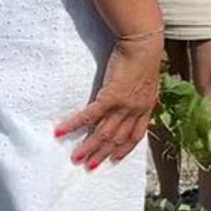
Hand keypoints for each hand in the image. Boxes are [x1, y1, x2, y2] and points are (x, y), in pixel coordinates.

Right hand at [56, 34, 163, 168]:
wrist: (143, 44)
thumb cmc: (144, 58)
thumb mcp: (148, 81)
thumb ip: (144, 95)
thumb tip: (146, 100)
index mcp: (146, 108)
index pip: (135, 135)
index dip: (124, 149)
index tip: (114, 159)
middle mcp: (135, 111)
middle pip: (117, 138)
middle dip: (103, 154)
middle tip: (89, 166)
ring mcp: (123, 105)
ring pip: (104, 132)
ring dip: (89, 146)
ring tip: (76, 157)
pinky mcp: (110, 96)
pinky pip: (90, 115)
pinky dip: (75, 125)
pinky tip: (61, 132)